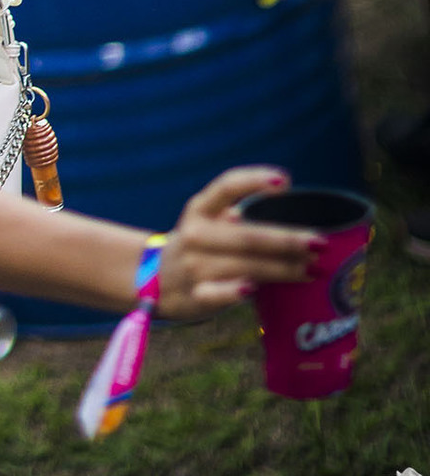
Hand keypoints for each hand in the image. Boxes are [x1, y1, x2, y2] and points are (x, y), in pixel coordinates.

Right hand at [156, 167, 320, 318]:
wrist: (155, 281)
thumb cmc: (199, 247)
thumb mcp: (207, 221)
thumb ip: (238, 213)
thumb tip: (288, 200)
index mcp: (199, 209)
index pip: (226, 187)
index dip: (254, 181)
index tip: (284, 181)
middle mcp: (195, 234)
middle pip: (246, 235)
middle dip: (287, 240)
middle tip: (319, 242)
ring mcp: (194, 265)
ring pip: (244, 265)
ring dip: (282, 269)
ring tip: (311, 269)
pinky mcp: (195, 295)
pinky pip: (217, 294)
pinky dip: (235, 292)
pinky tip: (255, 289)